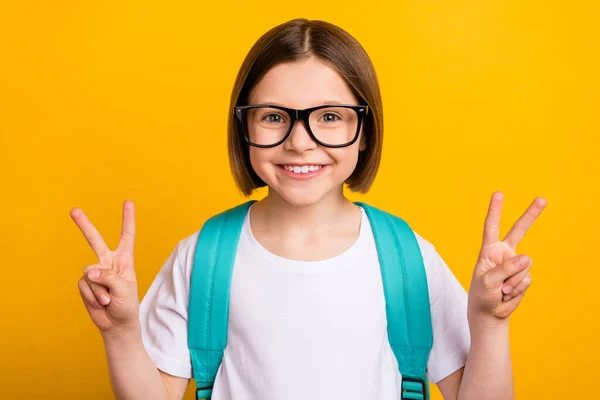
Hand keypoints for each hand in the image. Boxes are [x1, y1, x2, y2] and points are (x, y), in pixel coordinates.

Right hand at [71, 200, 139, 333]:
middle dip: (84, 225)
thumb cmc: (127, 306)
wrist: (116, 324)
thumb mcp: (124, 290)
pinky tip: (101, 303)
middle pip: (95, 240)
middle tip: (74, 210)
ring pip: (90, 273)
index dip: (127, 219)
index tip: (128, 202)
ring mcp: (96, 273)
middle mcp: (108, 263)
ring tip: (109, 300)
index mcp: (124, 260)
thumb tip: (90, 272)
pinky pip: (85, 286)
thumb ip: (109, 278)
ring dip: (99, 290)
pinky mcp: (86, 284)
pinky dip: (92, 296)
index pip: (126, 236)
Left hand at [468, 192, 546, 324]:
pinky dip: (517, 289)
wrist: (489, 312)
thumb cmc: (482, 294)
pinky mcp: (523, 276)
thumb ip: (505, 269)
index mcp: (489, 250)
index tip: (498, 193)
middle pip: (518, 231)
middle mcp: (504, 253)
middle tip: (543, 199)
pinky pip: (526, 280)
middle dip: (531, 215)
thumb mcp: (488, 281)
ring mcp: (515, 264)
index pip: (492, 227)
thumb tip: (527, 257)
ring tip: (501, 290)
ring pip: (524, 266)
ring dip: (513, 282)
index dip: (495, 210)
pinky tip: (508, 294)